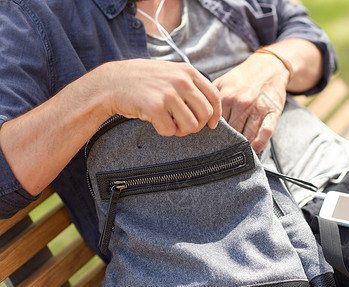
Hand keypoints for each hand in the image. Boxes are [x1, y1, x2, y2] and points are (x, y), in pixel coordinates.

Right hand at [97, 59, 220, 136]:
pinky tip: (155, 121)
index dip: (216, 114)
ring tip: (169, 123)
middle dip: (197, 125)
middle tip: (184, 126)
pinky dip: (164, 131)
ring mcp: (168, 94)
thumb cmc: (143, 81)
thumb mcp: (170, 73)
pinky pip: (171, 131)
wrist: (111, 83)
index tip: (212, 124)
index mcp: (188, 72)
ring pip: (191, 126)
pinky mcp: (155, 107)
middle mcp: (181, 81)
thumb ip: (190, 85)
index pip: (214, 96)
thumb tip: (211, 109)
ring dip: (181, 130)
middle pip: (206, 114)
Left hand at [213, 53, 288, 152]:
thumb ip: (211, 99)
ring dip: (241, 146)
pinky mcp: (273, 112)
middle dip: (225, 142)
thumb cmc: (243, 77)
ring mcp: (257, 109)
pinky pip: (265, 132)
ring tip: (235, 154)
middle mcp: (241, 103)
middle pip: (230, 131)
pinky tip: (253, 150)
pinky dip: (259, 143)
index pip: (216, 123)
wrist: (269, 65)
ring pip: (247, 134)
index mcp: (226, 96)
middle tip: (221, 153)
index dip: (212, 134)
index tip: (209, 143)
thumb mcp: (223, 82)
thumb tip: (197, 114)